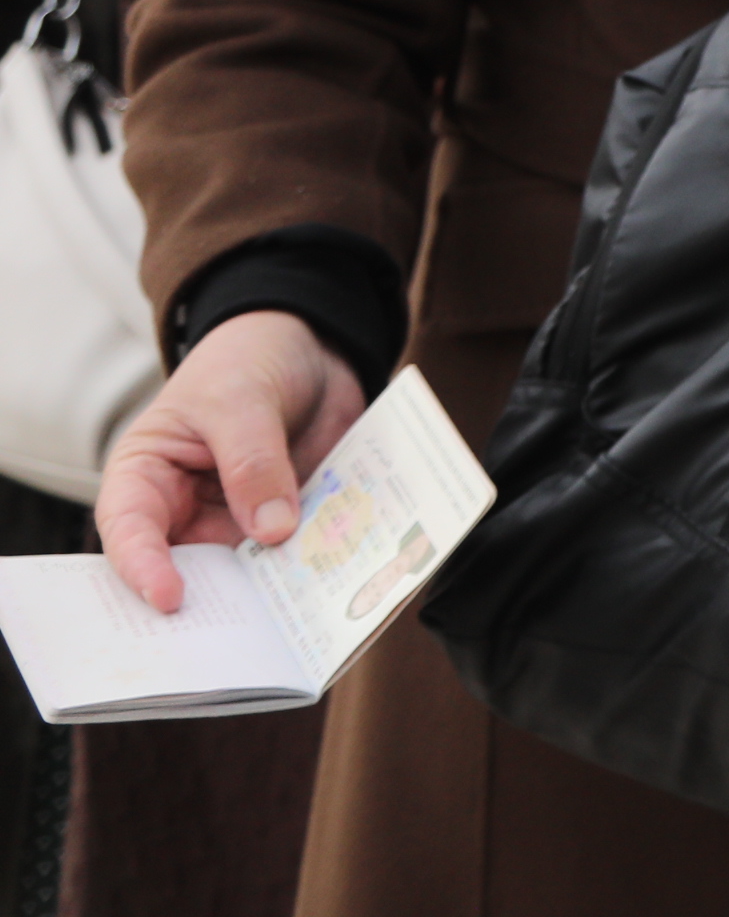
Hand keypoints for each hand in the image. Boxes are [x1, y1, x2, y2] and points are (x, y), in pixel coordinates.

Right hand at [95, 311, 369, 613]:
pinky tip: (345, 581)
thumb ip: (253, 461)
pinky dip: (317, 566)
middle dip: (213, 601)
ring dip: (274, 592)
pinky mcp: (289, 522)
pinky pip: (299, 553)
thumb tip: (273, 529)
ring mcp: (239, 522)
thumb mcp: (241, 399)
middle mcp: (187, 513)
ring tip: (300, 615)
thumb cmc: (246, 360)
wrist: (306, 345)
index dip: (143, 568)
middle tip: (241, 634)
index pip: (131, 532)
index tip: (170, 598)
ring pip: (248, 573)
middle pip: (189, 571)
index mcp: (147, 478)